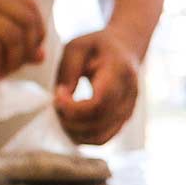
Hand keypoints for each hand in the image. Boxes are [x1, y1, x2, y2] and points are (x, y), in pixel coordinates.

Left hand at [54, 30, 139, 144]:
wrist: (125, 48)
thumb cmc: (97, 46)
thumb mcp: (77, 47)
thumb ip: (68, 71)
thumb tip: (62, 99)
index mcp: (119, 71)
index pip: (99, 102)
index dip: (74, 106)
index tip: (57, 95)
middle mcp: (129, 95)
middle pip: (98, 121)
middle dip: (70, 120)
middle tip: (55, 106)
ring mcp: (129, 110)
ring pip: (101, 135)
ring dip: (75, 132)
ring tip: (62, 115)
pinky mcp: (124, 120)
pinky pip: (104, 138)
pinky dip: (84, 137)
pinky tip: (71, 124)